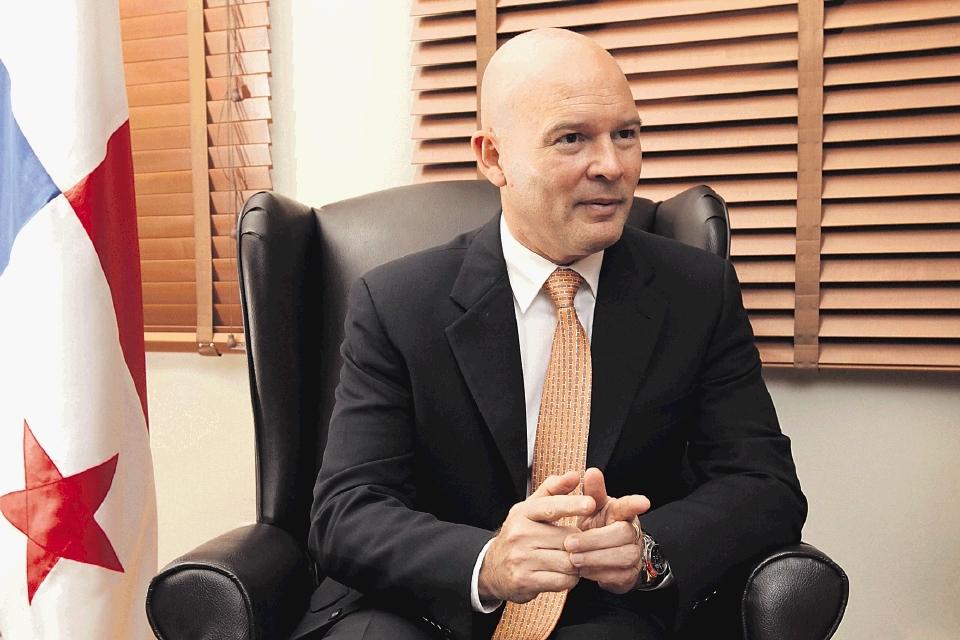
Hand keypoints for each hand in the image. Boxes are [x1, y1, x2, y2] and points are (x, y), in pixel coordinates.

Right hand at [478, 470, 595, 603]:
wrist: (492, 568)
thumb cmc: (520, 534)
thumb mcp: (531, 509)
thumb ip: (553, 490)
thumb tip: (574, 475)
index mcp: (522, 512)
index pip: (550, 507)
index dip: (572, 505)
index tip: (590, 504)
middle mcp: (519, 534)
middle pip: (567, 538)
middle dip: (578, 543)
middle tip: (577, 546)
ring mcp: (520, 558)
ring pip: (567, 561)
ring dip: (576, 563)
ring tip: (570, 560)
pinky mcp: (524, 580)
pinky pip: (562, 581)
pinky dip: (569, 579)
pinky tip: (563, 574)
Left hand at [564, 467, 650, 593]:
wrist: (601, 556)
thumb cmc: (597, 526)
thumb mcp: (593, 507)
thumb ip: (592, 491)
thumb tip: (592, 471)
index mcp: (622, 513)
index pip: (630, 506)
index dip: (635, 504)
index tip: (643, 502)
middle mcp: (632, 532)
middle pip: (622, 534)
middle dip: (594, 540)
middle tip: (569, 543)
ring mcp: (634, 554)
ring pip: (622, 557)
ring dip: (595, 558)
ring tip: (573, 558)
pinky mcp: (630, 574)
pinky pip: (618, 576)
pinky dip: (598, 574)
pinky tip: (582, 570)